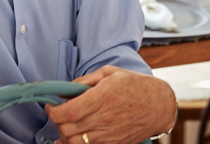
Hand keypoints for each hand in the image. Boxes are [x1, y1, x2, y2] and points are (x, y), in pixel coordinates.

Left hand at [46, 66, 175, 143]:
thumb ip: (84, 81)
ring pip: (74, 143)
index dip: (53, 111)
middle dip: (57, 122)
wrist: (158, 105)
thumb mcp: (109, 73)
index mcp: (103, 97)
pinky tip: (74, 136)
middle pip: (67, 129)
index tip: (51, 105)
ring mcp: (109, 135)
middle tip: (59, 113)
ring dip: (65, 135)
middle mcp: (104, 118)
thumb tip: (63, 90)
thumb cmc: (134, 85)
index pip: (68, 112)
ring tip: (67, 124)